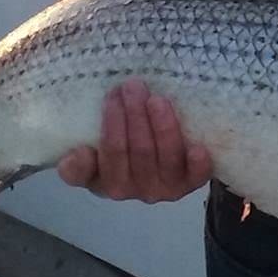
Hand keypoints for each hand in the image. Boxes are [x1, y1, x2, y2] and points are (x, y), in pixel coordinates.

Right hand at [57, 78, 212, 201]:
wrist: (155, 164)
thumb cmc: (119, 151)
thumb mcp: (92, 157)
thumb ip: (80, 162)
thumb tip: (79, 154)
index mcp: (106, 182)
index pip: (107, 156)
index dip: (110, 128)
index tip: (110, 102)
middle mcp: (134, 190)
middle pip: (138, 150)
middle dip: (135, 115)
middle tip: (132, 86)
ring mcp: (163, 188)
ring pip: (165, 157)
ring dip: (163, 126)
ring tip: (157, 99)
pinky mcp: (189, 184)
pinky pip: (195, 176)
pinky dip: (197, 164)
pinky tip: (198, 148)